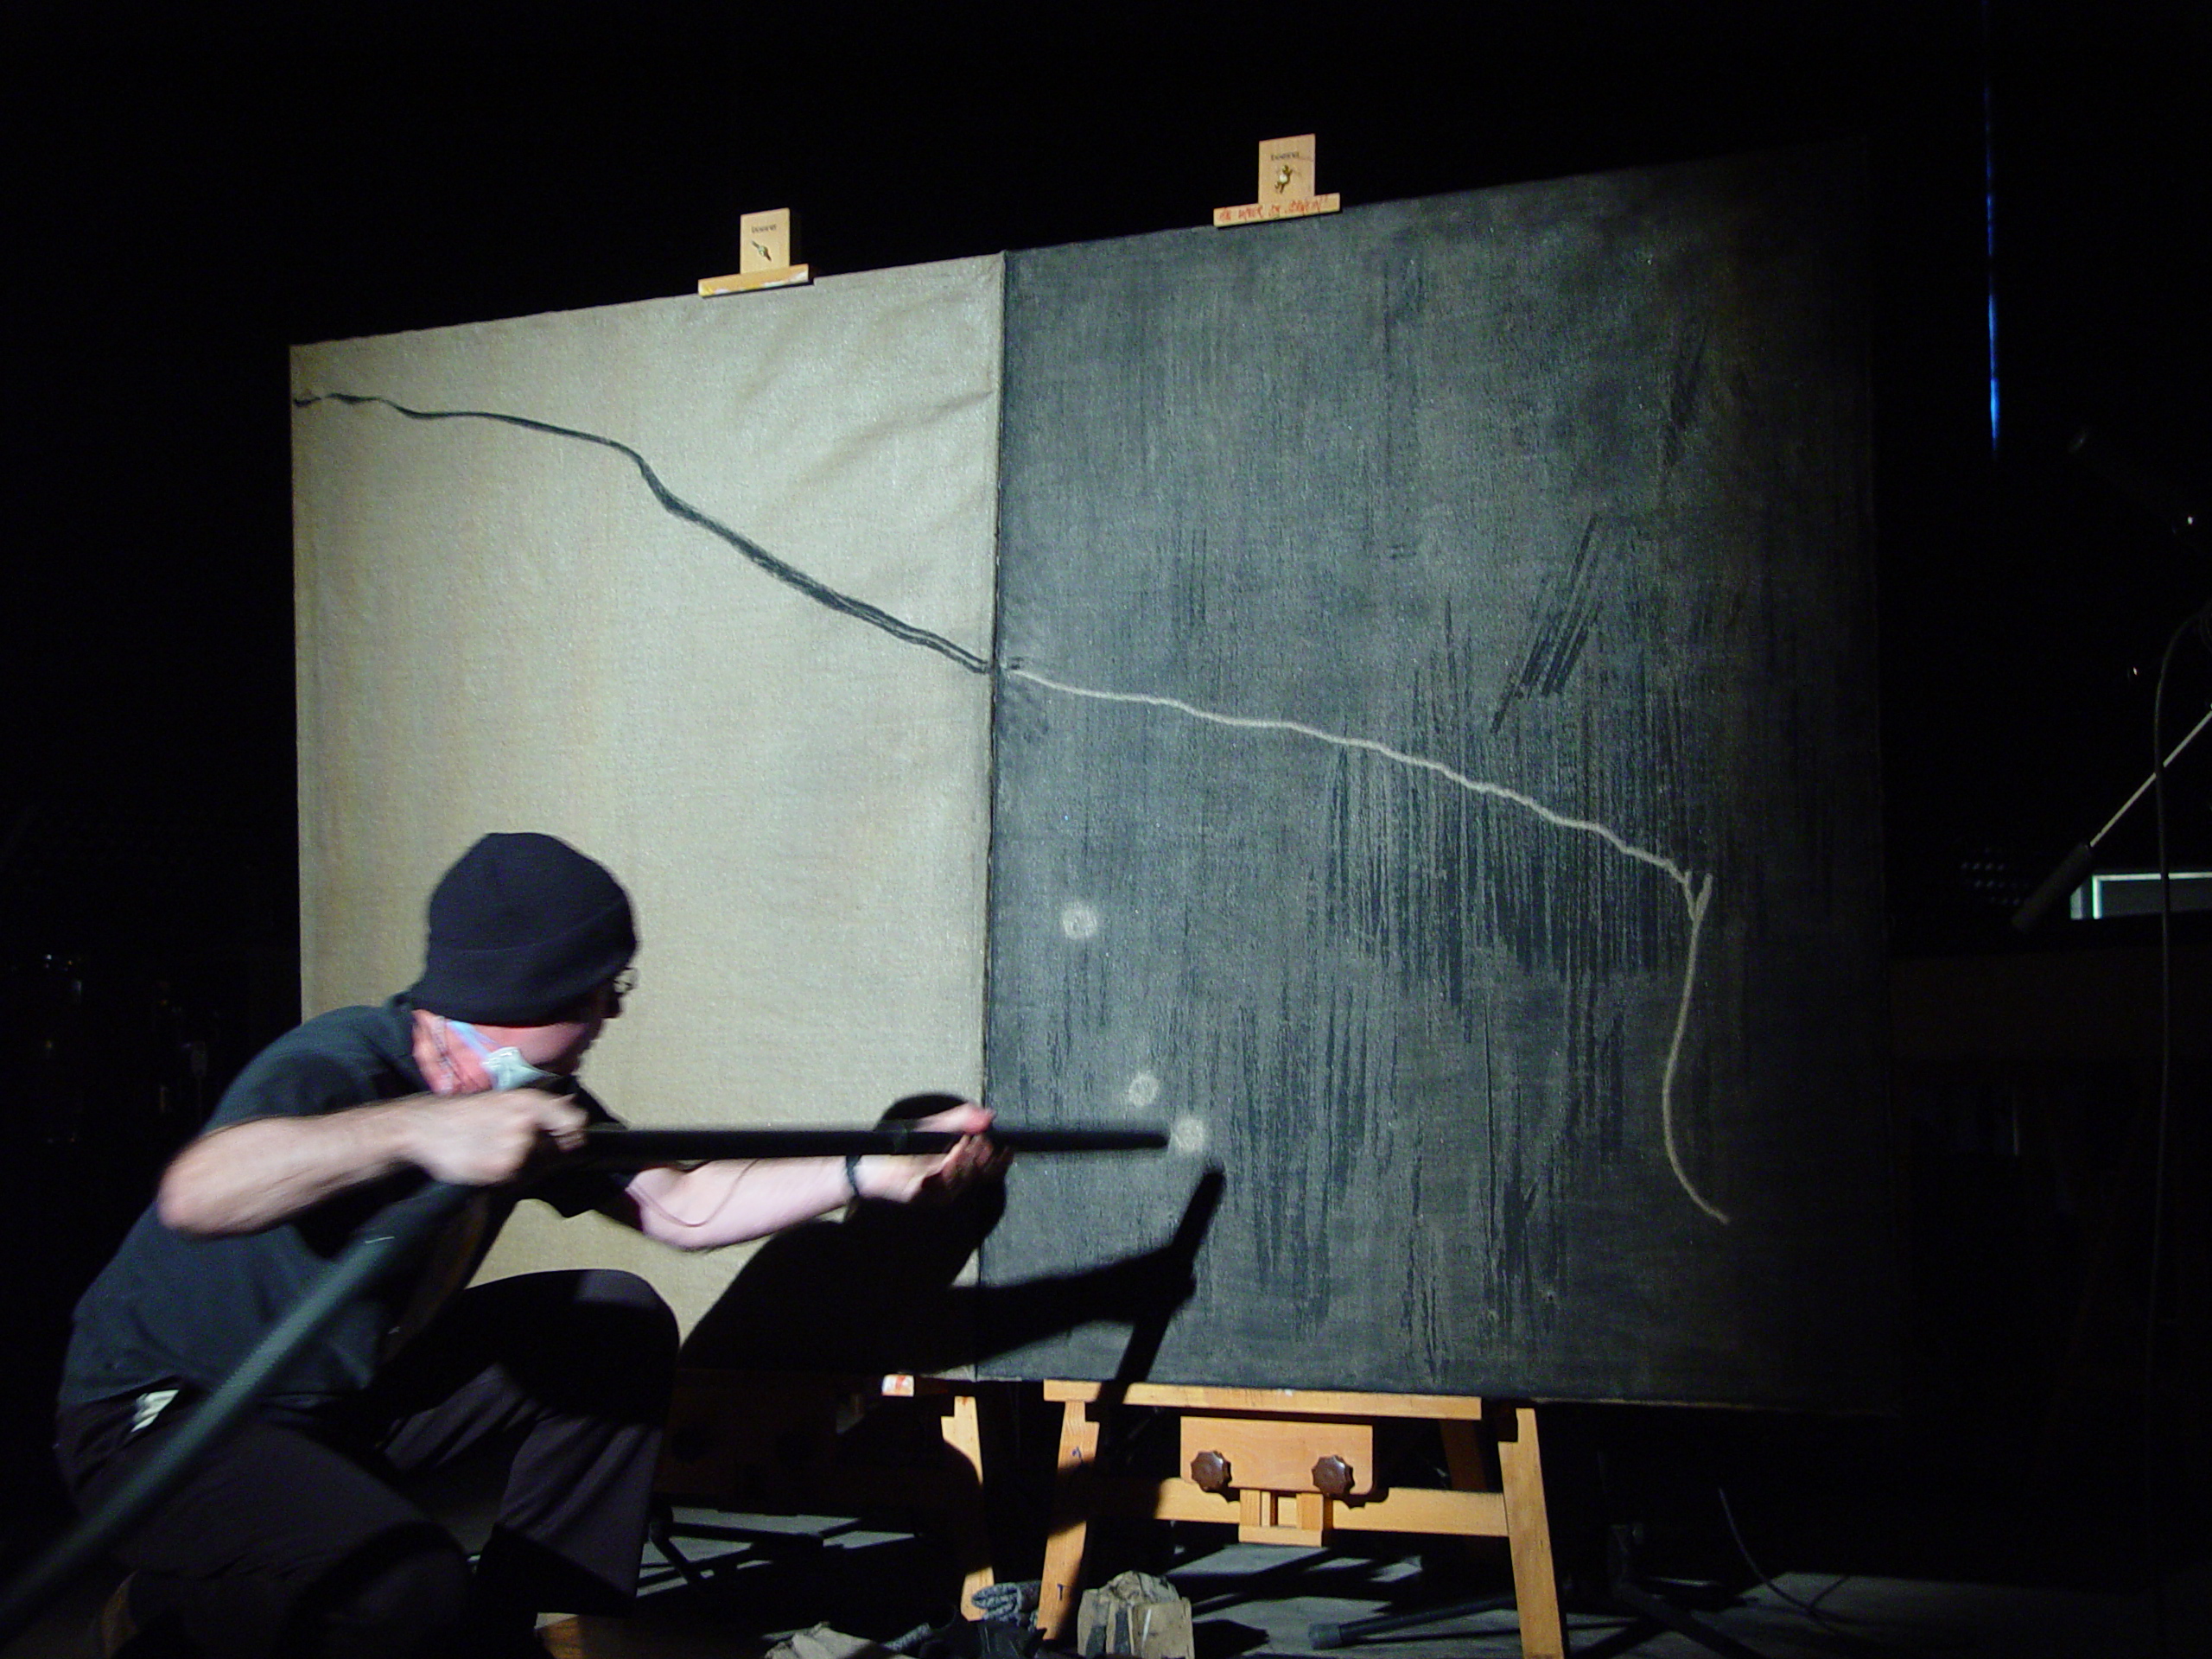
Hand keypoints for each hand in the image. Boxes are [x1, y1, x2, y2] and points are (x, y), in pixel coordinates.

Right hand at [400, 1089, 586, 1185]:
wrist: (425, 1127)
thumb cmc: (466, 1112)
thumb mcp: (504, 1100)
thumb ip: (538, 1108)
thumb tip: (569, 1107)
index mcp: (529, 1102)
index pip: (572, 1121)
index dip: (574, 1133)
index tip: (570, 1140)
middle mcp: (526, 1124)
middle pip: (551, 1149)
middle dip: (538, 1150)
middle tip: (507, 1142)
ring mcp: (512, 1149)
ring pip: (530, 1165)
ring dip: (517, 1163)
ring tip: (489, 1148)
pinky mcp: (498, 1170)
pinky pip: (511, 1178)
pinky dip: (500, 1173)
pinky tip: (481, 1159)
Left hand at [858, 1101, 1009, 1204]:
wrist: (870, 1161)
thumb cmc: (903, 1145)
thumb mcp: (936, 1126)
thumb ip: (961, 1119)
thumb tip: (989, 1115)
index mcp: (960, 1168)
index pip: (989, 1170)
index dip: (1001, 1161)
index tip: (1008, 1147)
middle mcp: (953, 1182)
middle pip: (979, 1175)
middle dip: (981, 1157)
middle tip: (979, 1139)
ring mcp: (939, 1192)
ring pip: (962, 1180)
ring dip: (966, 1161)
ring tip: (964, 1143)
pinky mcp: (923, 1196)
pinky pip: (941, 1185)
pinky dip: (948, 1168)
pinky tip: (950, 1155)